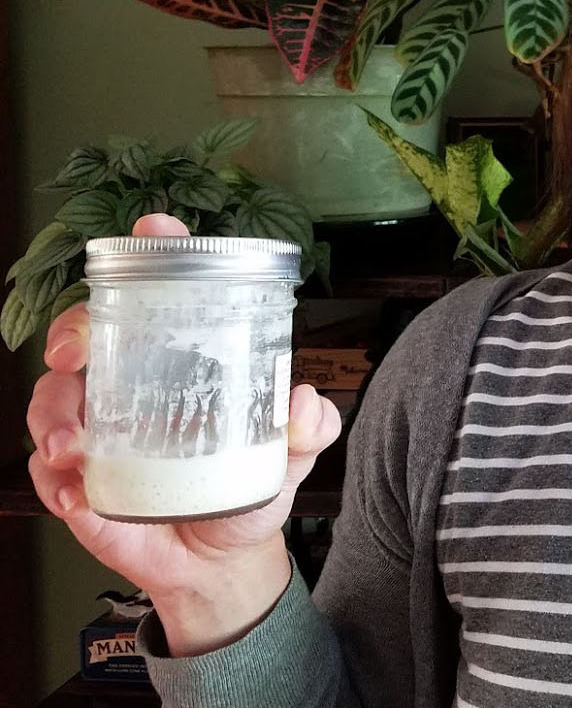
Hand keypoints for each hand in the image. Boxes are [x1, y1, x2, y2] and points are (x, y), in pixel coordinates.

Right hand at [25, 212, 341, 653]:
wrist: (221, 563)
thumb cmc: (250, 491)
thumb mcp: (290, 457)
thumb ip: (307, 429)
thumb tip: (303, 400)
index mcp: (183, 365)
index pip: (163, 296)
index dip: (154, 254)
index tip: (154, 227)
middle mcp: (134, 387)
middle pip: (85, 335)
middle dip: (70, 333)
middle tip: (75, 356)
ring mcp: (99, 430)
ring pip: (51, 398)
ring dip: (53, 417)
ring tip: (75, 448)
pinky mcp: (75, 478)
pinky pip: (44, 466)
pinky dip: (53, 476)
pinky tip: (78, 494)